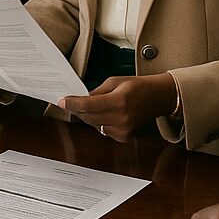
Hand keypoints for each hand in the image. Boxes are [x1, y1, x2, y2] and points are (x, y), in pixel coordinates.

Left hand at [58, 73, 177, 140]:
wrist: (158, 98)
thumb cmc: (137, 86)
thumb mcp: (114, 82)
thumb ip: (96, 92)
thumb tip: (79, 99)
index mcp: (119, 101)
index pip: (89, 105)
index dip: (72, 104)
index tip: (61, 101)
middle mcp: (121, 118)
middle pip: (88, 117)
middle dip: (76, 109)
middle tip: (68, 101)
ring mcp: (123, 130)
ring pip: (93, 125)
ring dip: (87, 116)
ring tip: (88, 106)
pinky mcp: (124, 137)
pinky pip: (102, 130)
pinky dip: (98, 122)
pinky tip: (103, 114)